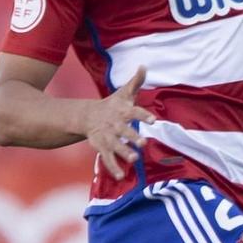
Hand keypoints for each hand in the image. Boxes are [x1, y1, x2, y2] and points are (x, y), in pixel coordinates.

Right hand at [84, 65, 153, 179]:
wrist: (89, 116)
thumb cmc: (113, 105)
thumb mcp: (124, 93)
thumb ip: (136, 81)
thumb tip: (143, 65)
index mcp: (123, 111)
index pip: (135, 112)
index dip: (144, 115)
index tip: (153, 120)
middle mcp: (115, 125)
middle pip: (124, 131)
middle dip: (133, 137)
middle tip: (143, 144)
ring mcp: (107, 137)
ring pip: (115, 146)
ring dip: (124, 153)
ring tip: (134, 160)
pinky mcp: (101, 147)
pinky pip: (107, 158)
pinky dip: (113, 167)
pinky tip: (120, 176)